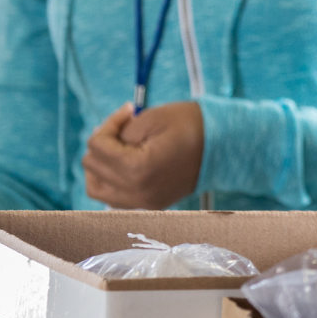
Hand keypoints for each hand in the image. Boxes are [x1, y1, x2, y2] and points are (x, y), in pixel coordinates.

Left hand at [82, 101, 204, 208]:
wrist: (224, 145)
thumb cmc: (190, 125)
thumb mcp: (151, 117)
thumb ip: (120, 131)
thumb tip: (103, 141)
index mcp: (136, 168)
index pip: (97, 146)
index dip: (109, 124)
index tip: (128, 112)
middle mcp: (135, 191)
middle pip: (92, 166)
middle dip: (103, 142)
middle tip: (125, 128)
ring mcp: (142, 202)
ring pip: (96, 188)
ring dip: (100, 166)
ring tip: (117, 148)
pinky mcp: (149, 204)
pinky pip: (114, 197)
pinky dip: (111, 181)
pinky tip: (124, 164)